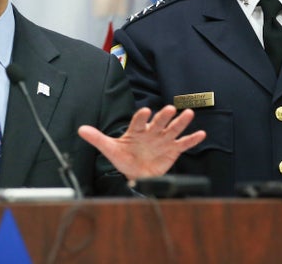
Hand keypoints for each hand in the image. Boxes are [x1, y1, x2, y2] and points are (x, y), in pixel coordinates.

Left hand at [78, 106, 205, 180]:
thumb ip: (97, 138)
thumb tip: (81, 130)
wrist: (135, 172)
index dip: (141, 117)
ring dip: (181, 122)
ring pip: (173, 129)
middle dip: (163, 116)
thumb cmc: (123, 157)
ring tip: (188, 113)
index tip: (145, 111)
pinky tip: (200, 134)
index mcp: (136, 130)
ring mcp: (163, 140)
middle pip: (158, 122)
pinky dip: (192, 139)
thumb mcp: (109, 148)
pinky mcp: (172, 149)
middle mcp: (151, 132)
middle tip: (169, 108)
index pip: (138, 121)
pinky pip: (183, 144)